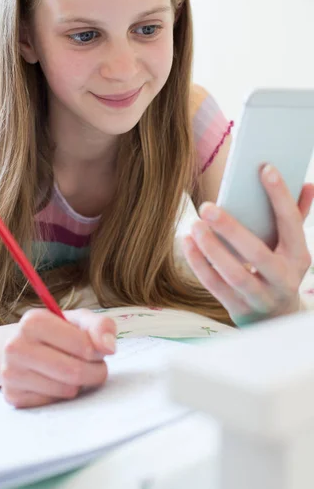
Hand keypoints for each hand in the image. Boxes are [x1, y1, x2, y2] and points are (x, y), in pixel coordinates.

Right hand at [0, 308, 116, 407]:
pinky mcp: (13, 396)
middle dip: (94, 372)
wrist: (18, 349)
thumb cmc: (55, 332)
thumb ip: (100, 325)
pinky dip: (62, 395)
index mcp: (33, 321)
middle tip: (96, 368)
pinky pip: (53, 403)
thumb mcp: (78, 320)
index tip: (96, 351)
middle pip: (74, 371)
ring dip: (80, 385)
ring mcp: (11, 373)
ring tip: (75, 372)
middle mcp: (16, 346)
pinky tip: (57, 382)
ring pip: (65, 390)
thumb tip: (109, 347)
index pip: (82, 345)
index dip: (97, 351)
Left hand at [182, 165, 313, 326]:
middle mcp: (283, 279)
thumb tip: (307, 185)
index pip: (291, 223)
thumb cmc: (279, 270)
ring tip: (195, 225)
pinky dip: (199, 264)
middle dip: (231, 229)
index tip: (265, 168)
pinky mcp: (239, 309)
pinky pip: (216, 286)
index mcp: (298, 257)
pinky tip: (187, 242)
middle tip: (207, 206)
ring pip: (234, 274)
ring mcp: (261, 298)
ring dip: (211, 249)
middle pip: (257, 253)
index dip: (280, 196)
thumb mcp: (292, 248)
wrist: (276, 319)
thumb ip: (296, 216)